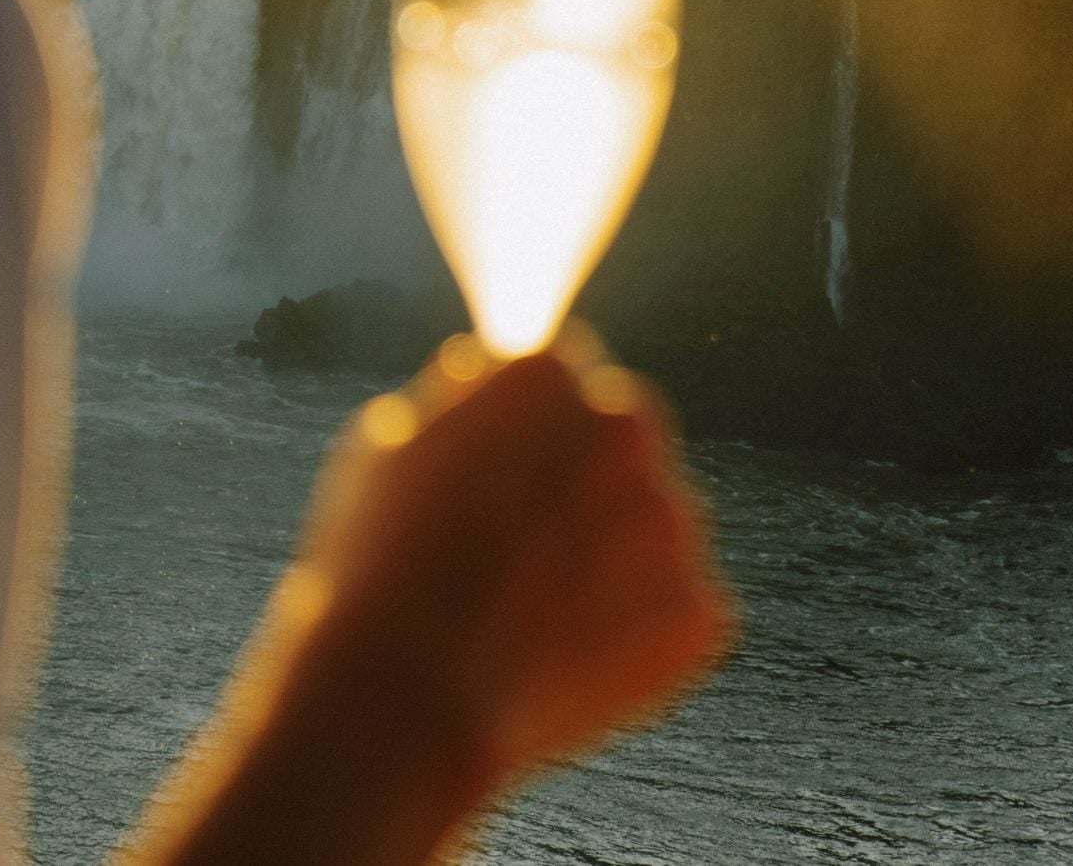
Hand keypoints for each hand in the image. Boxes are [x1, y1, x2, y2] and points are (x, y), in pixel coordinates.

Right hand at [127, 335, 733, 865]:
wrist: (403, 709)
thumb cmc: (373, 579)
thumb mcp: (382, 455)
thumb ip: (450, 398)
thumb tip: (480, 364)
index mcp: (548, 375)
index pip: (560, 375)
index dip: (523, 435)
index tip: (492, 485)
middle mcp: (629, 427)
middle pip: (620, 440)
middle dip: (582, 485)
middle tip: (516, 558)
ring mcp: (675, 520)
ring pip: (650, 528)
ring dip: (613, 560)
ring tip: (529, 622)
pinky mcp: (699, 607)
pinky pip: (675, 612)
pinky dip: (636, 640)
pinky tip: (566, 666)